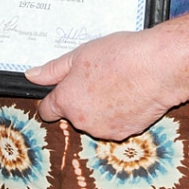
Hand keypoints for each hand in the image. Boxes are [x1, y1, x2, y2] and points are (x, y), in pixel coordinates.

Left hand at [25, 28, 174, 139]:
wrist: (157, 68)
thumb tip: (31, 76)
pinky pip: (115, 123)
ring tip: (116, 81)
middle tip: (97, 74)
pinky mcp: (126, 133)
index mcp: (67, 101)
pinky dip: (119, 112)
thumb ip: (53, 69)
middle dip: (81, 98)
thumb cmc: (118, 56)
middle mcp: (82, 121)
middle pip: (73, 113)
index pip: (48, 110)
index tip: (60, 91)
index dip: (52, 100)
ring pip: (94, 119)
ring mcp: (104, 130)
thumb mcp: (79, 55)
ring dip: (100, 106)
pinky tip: (129, 92)